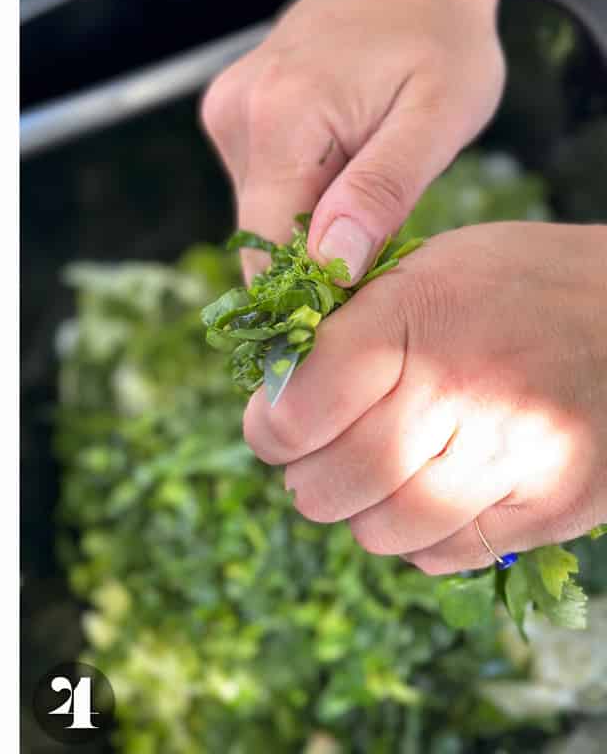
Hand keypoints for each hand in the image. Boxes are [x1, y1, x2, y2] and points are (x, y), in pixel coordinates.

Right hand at [201, 0, 504, 284]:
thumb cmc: (437, 38)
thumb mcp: (438, 117)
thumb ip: (383, 191)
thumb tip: (334, 268)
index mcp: (282, 117)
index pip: (267, 247)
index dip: (312, 292)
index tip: (365, 302)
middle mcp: (238, 112)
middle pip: (263, 235)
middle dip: (320, 256)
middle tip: (388, 228)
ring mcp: (229, 109)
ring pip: (262, 213)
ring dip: (314, 222)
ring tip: (373, 179)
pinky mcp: (233, 111)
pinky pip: (262, 182)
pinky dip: (303, 191)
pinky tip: (348, 159)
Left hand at [243, 221, 606, 571]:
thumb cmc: (516, 282)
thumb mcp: (427, 266)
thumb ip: (352, 321)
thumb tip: (274, 384)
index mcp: (414, 314)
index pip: (302, 402)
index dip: (270, 425)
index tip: (271, 425)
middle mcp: (460, 388)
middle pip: (336, 478)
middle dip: (305, 477)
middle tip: (308, 463)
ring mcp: (510, 454)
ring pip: (386, 528)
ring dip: (359, 513)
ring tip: (367, 479)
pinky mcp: (549, 505)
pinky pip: (446, 553)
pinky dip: (416, 537)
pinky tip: (423, 495)